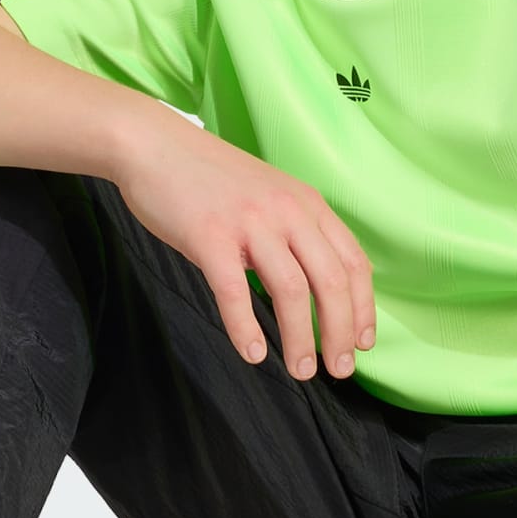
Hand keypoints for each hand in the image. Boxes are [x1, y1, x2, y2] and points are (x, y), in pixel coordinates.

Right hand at [114, 119, 376, 382]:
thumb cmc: (209, 178)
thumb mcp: (270, 194)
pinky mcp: (209, 236)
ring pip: (290, 291)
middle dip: (339, 333)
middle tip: (338, 369)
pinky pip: (234, 292)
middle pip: (331, 281)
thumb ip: (297, 231)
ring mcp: (249, 223)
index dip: (362, 309)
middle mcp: (287, 211)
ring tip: (300, 371)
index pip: (353, 263)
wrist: (154, 145)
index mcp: (307, 204)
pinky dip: (245, 328)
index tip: (362, 344)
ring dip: (300, 339)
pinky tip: (252, 353)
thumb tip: (320, 283)